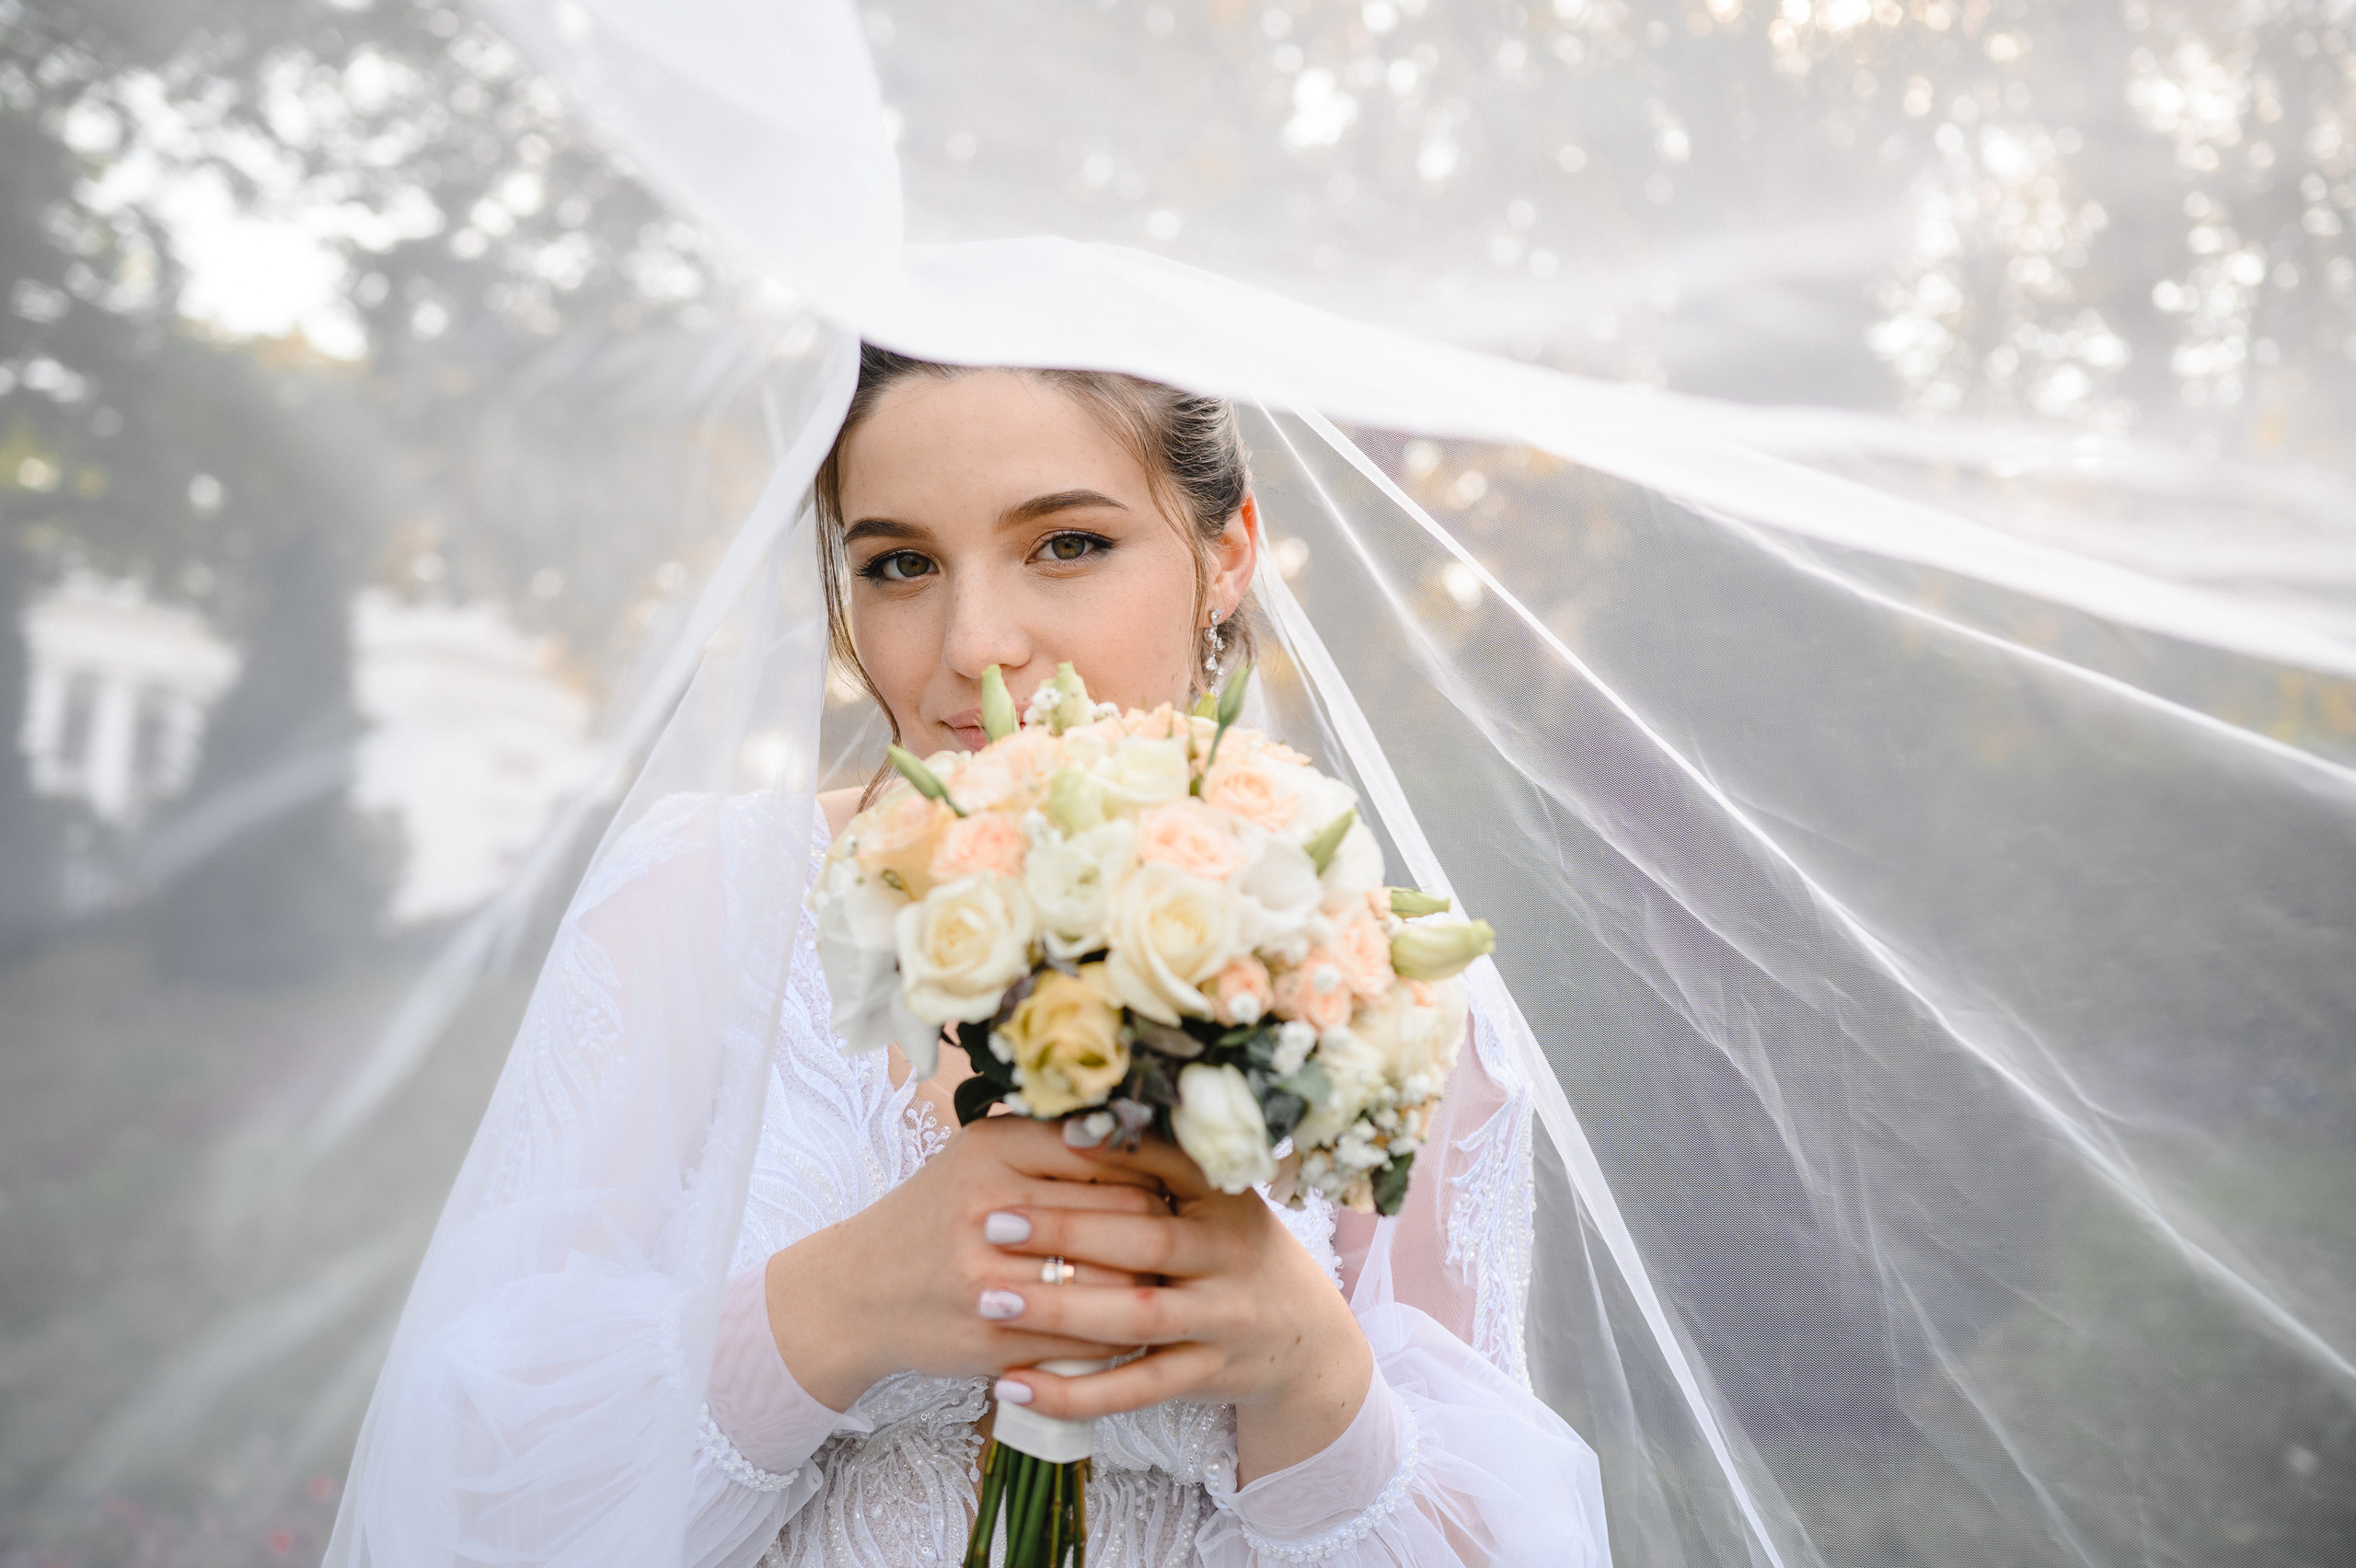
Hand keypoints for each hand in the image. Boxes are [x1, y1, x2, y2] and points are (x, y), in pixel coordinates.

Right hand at [764, 1116, 1162, 1409]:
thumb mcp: (979, 1156)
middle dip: (1163, 1229)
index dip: (1154, 1171)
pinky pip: (1089, 1339)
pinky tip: (1129, 1324)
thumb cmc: (936, 1216)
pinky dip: (1120, 1334)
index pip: (1109, 1153)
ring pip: (1115, 1282)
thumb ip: (1050, 1140)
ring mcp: (989, 1279)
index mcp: (990, 1150)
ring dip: (1151, 1286)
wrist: (857, 1293)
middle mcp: (988, 1210)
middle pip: (1123, 1216)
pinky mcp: (993, 1338)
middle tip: (1180, 1236)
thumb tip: (1143, 1133)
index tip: (1172, 1184)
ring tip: (1166, 1280)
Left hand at [976, 1135, 1373, 1483]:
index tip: (1055, 1136)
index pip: (1171, 1164)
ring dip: (1061, 1309)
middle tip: (993, 1223)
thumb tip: (1066, 1120)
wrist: (1301, 1336)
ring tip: (991, 1300)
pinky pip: (1135, 1388)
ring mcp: (1222, 1318)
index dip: (1117, 1151)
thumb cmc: (1227, 1251)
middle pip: (1147, 1241)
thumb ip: (1154, 1169)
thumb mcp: (1213, 1201)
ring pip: (1138, 1317)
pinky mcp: (1205, 1374)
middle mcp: (1229, 1254)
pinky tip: (1014, 1385)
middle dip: (1067, 1232)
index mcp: (1224, 1197)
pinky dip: (1073, 1391)